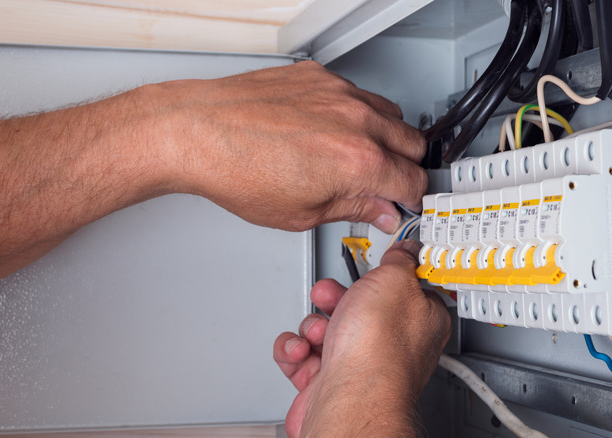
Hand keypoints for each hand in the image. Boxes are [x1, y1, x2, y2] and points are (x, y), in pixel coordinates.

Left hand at [152, 61, 426, 232]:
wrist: (197, 132)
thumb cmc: (237, 172)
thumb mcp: (302, 214)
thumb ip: (354, 209)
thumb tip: (380, 211)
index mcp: (359, 161)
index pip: (414, 181)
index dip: (410, 199)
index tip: (401, 203)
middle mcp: (357, 120)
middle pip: (414, 144)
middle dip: (405, 167)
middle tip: (382, 183)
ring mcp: (339, 93)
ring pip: (391, 113)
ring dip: (385, 137)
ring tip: (355, 156)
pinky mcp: (319, 76)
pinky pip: (357, 92)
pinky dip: (355, 113)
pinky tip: (328, 130)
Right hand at [273, 240, 450, 436]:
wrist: (348, 396)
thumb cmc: (378, 347)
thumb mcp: (396, 279)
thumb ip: (399, 260)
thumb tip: (406, 250)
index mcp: (420, 320)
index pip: (407, 289)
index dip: (388, 274)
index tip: (378, 264)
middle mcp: (391, 346)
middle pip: (357, 306)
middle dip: (335, 298)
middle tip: (333, 296)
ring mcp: (358, 365)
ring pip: (325, 329)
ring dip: (313, 325)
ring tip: (319, 332)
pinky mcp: (327, 382)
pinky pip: (300, 355)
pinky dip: (295, 350)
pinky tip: (302, 351)